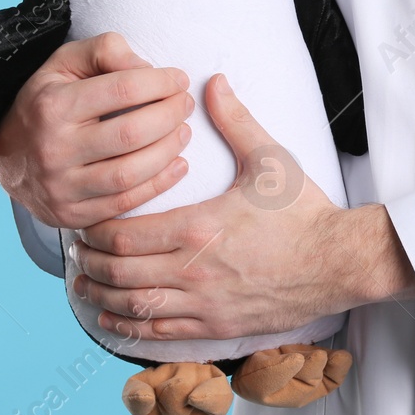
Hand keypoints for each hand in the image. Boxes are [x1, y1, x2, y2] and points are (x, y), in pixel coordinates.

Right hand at [0, 31, 193, 228]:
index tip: (178, 79)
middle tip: (184, 105)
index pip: (123, 90)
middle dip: (170, 116)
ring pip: (131, 174)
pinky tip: (177, 165)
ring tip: (184, 132)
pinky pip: (126, 204)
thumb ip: (106, 51)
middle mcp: (54, 149)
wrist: (7, 155)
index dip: (161, 82)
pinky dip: (160, 185)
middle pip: (131, 134)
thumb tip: (148, 69)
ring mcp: (61, 188)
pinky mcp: (71, 215)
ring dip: (169, 151)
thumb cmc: (47, 101)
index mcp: (53, 106)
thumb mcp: (65, 63)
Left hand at [71, 74, 414, 341]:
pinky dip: (130, 328)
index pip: (124, 234)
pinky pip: (161, 333)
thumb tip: (213, 81)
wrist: (338, 261)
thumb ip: (235, 120)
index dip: (94, 232)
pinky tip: (115, 320)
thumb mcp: (270, 159)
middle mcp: (194, 270)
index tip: (84, 223)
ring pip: (134, 307)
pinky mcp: (218, 327)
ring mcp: (204, 304)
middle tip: (76, 253)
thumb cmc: (304, 211)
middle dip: (89, 264)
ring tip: (84, 287)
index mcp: (199, 227)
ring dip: (101, 299)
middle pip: (119, 273)